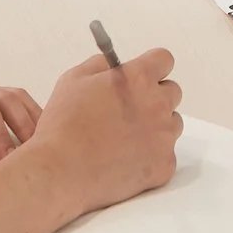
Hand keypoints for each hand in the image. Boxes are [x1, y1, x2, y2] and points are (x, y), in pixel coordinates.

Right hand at [23, 48, 183, 215]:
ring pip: (172, 124)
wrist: (59, 172)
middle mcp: (157, 105)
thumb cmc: (62, 125)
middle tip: (130, 111)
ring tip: (125, 139)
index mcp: (137, 79)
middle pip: (172, 92)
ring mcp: (163, 137)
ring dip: (156, 127)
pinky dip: (151, 158)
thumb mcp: (73, 80)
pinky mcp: (164, 166)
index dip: (152, 68)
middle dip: (155, 97)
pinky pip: (166, 155)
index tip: (143, 77)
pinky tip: (126, 161)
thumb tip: (116, 65)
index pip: (164, 60)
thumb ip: (101, 64)